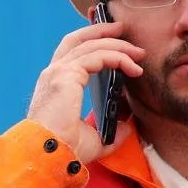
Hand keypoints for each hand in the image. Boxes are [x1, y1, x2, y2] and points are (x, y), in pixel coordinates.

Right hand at [26, 21, 145, 161]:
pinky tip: (133, 67)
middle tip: (124, 31)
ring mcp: (59, 72)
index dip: (93, 42)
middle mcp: (54, 73)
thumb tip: (127, 126)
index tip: (116, 44)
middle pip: (79, 39)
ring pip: (92, 45)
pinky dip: (117, 58)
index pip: (73, 52)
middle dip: (102, 31)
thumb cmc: (65, 150)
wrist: (49, 156)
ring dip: (117, 46)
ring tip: (137, 52)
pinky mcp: (67, 75)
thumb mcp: (93, 138)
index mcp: (56, 84)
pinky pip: (98, 57)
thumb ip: (110, 130)